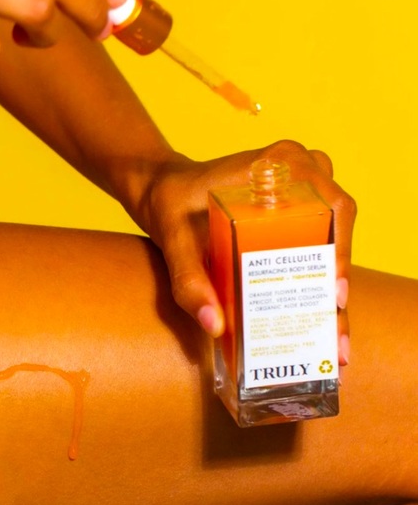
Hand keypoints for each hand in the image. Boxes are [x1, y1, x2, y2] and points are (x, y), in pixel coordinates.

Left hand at [138, 140, 355, 364]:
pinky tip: (312, 316)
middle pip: (338, 230)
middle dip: (339, 284)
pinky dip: (316, 276)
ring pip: (332, 239)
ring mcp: (299, 189)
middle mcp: (299, 173)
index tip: (336, 294)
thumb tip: (215, 326)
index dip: (343, 251)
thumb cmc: (170, 207)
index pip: (333, 207)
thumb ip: (189, 281)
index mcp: (281, 166)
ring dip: (331, 285)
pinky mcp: (290, 209)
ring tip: (332, 338)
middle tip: (336, 336)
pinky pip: (315, 239)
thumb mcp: (176, 242)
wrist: (161, 191)